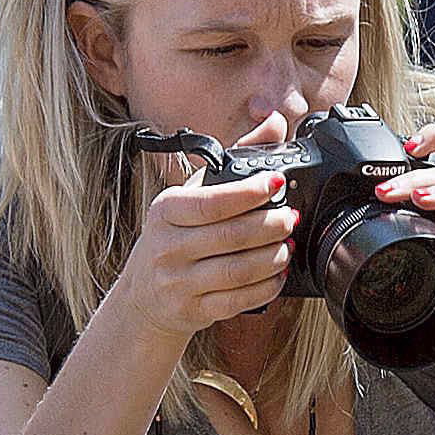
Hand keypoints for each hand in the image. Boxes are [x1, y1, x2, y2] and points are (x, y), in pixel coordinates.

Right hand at [104, 155, 298, 342]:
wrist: (144, 296)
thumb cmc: (173, 238)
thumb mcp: (191, 195)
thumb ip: (235, 158)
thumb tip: (275, 123)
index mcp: (166, 211)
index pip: (210, 202)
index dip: (247, 193)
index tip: (275, 181)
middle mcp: (167, 247)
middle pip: (228, 237)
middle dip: (269, 226)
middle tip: (290, 218)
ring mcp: (178, 283)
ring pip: (235, 272)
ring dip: (271, 258)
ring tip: (288, 246)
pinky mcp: (192, 311)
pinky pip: (236, 301)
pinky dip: (265, 288)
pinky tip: (278, 275)